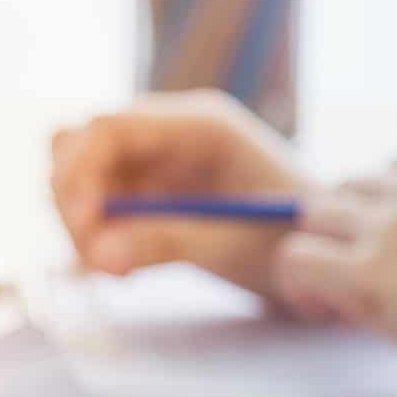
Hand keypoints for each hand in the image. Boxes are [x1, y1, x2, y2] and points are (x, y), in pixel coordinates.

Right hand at [51, 89, 307, 298]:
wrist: (322, 264)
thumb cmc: (290, 245)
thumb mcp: (232, 245)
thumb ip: (163, 242)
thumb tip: (98, 257)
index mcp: (198, 125)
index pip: (109, 127)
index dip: (81, 173)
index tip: (83, 228)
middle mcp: (168, 135)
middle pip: (81, 146)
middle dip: (74, 200)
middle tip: (95, 260)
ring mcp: (155, 165)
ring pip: (80, 178)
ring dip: (81, 224)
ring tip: (114, 271)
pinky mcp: (149, 198)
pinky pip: (98, 210)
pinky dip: (96, 240)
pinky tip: (122, 270)